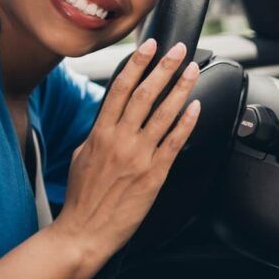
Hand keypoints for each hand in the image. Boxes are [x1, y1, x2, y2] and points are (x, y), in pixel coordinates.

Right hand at [52, 39, 200, 261]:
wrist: (85, 232)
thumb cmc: (83, 197)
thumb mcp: (82, 155)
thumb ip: (99, 132)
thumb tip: (111, 116)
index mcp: (100, 133)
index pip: (121, 88)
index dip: (137, 64)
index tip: (149, 46)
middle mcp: (121, 140)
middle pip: (146, 94)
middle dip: (164, 67)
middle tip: (178, 50)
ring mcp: (140, 156)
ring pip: (165, 113)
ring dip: (181, 88)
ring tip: (192, 71)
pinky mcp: (155, 174)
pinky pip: (175, 142)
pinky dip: (186, 123)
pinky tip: (195, 108)